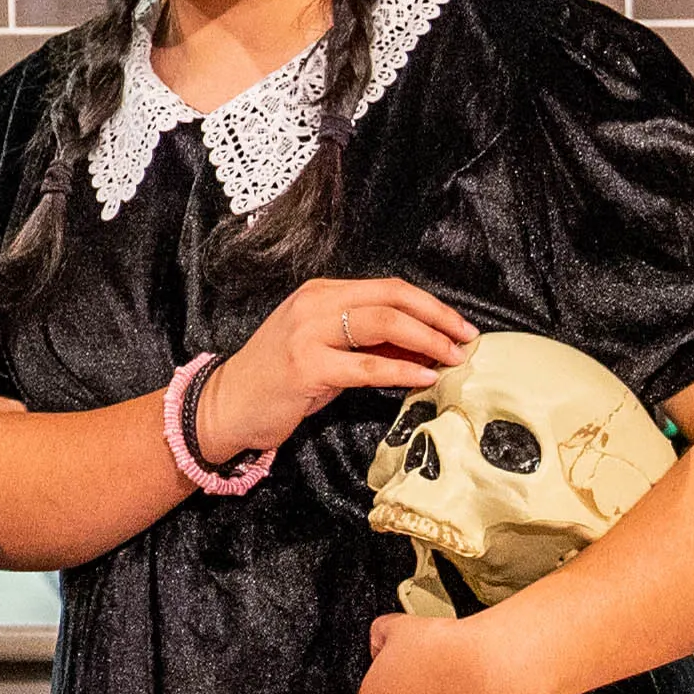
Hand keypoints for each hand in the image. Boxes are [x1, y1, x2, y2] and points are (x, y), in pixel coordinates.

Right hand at [193, 277, 475, 460]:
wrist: (226, 405)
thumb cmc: (278, 381)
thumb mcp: (325, 352)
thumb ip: (368, 344)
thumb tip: (425, 349)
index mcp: (321, 293)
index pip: (388, 288)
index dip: (430, 305)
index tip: (459, 326)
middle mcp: (315, 304)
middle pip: (392, 298)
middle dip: (438, 318)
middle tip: (467, 339)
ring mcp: (308, 333)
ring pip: (384, 324)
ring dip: (427, 340)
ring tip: (453, 358)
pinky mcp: (306, 366)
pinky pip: (367, 366)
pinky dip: (402, 371)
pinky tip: (424, 377)